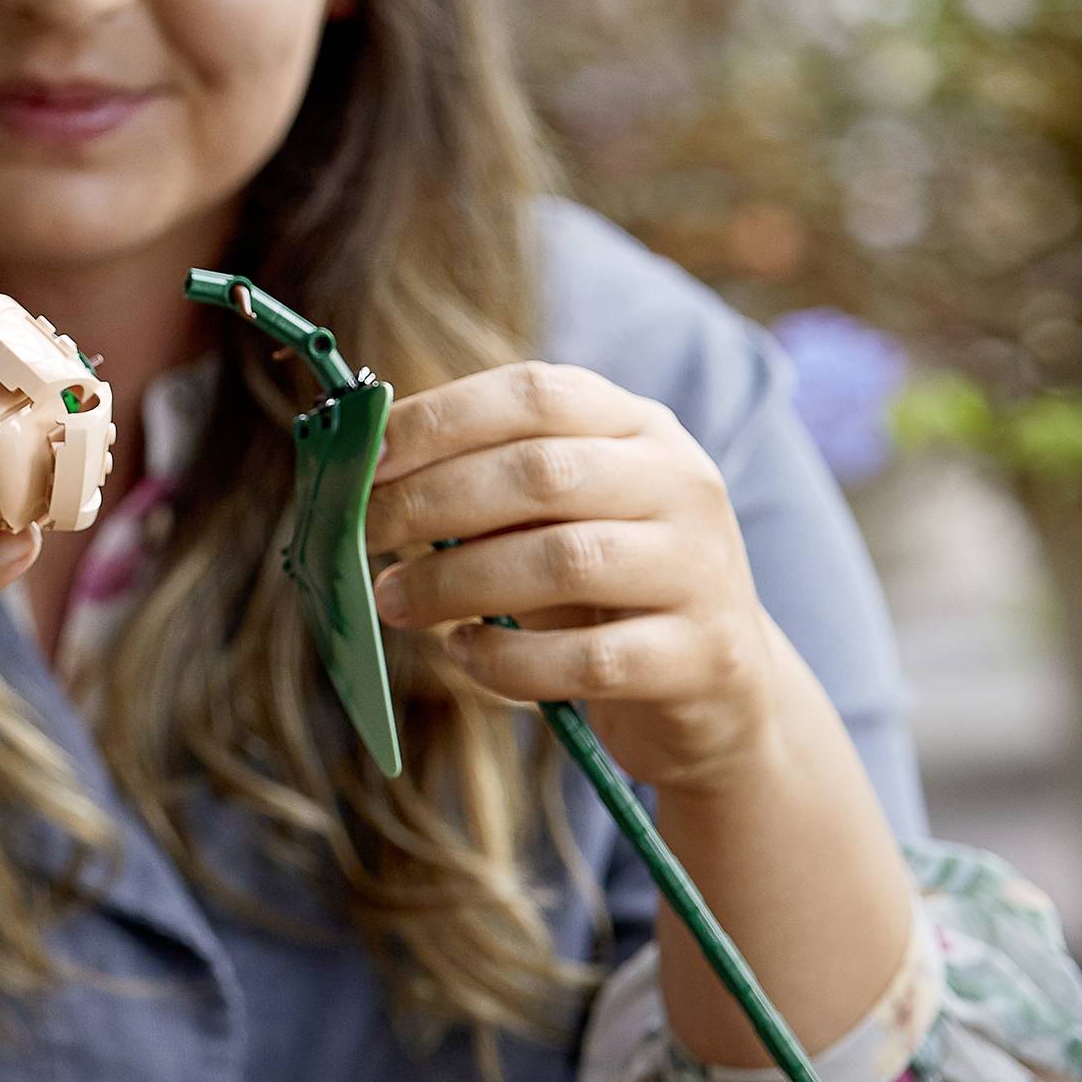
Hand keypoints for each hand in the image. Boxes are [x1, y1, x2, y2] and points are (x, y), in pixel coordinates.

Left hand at [365, 360, 781, 791]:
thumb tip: (363, 478)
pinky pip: (585, 659)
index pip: (535, 394)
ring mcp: (698, 569)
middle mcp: (680, 483)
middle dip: (430, 501)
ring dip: (454, 582)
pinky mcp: (697, 657)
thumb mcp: (561, 517)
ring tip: (392, 600)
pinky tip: (463, 653)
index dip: (439, 419)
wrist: (721, 687)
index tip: (364, 457)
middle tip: (360, 534)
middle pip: (540, 473)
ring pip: (562, 561)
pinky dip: (507, 659)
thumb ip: (487, 487)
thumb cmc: (608, 589)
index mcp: (639, 427)